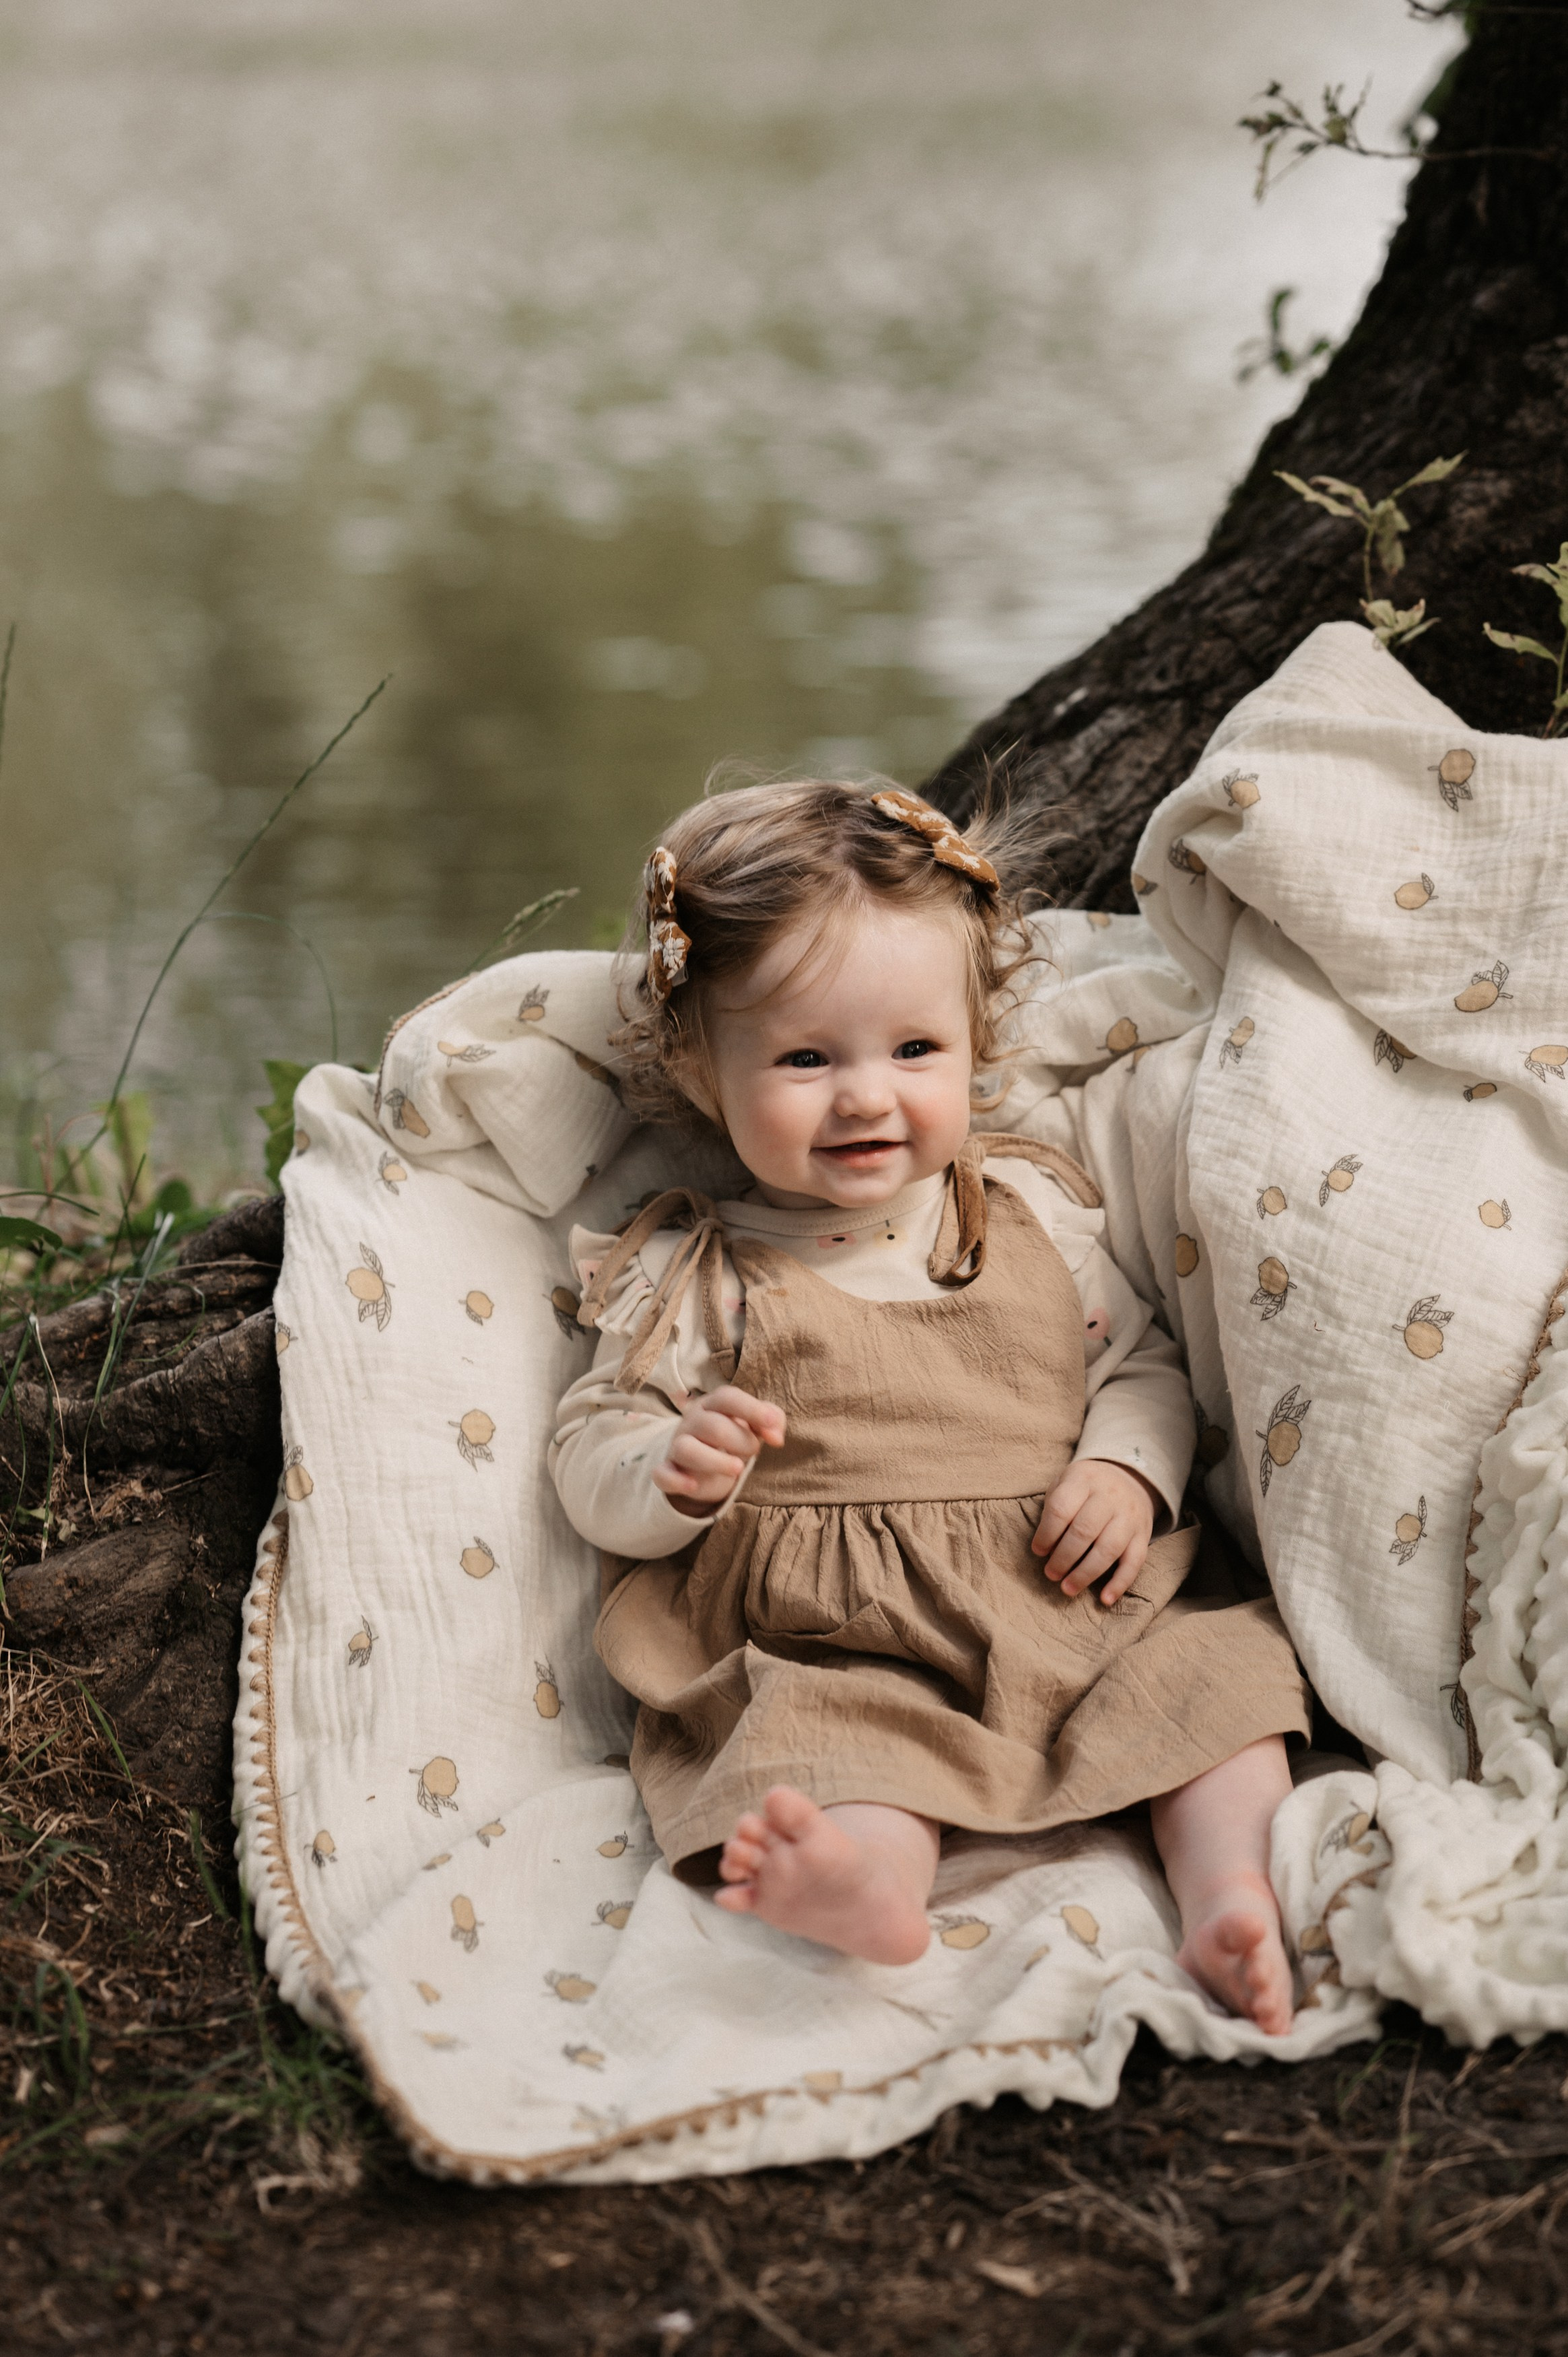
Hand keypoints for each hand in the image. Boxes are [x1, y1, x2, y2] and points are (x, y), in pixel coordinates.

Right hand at [652, 1385, 786, 1516]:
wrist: (704, 1464)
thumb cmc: (732, 1437)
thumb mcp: (754, 1425)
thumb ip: (772, 1421)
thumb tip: (777, 1436)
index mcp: (713, 1405)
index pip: (727, 1397)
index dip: (750, 1409)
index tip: (771, 1424)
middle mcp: (692, 1421)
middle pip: (712, 1425)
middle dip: (740, 1440)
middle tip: (755, 1451)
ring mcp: (678, 1446)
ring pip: (686, 1448)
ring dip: (714, 1460)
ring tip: (738, 1468)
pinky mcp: (668, 1471)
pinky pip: (663, 1474)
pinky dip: (677, 1481)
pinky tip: (694, 1486)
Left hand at [1031, 1459, 1159, 1605]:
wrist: (1130, 1476)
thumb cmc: (1086, 1487)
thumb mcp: (1065, 1482)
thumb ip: (1054, 1510)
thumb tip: (1047, 1549)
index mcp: (1083, 1480)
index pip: (1061, 1508)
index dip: (1046, 1534)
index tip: (1038, 1551)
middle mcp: (1110, 1496)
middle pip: (1084, 1531)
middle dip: (1063, 1558)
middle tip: (1051, 1574)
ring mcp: (1129, 1516)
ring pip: (1108, 1549)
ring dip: (1085, 1574)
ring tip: (1067, 1589)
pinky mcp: (1144, 1535)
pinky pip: (1135, 1562)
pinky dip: (1120, 1583)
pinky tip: (1105, 1599)